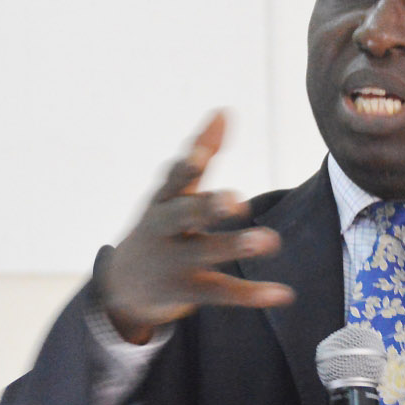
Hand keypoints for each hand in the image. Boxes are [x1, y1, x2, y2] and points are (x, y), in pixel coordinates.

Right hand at [99, 112, 294, 342]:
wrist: (121, 288)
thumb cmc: (159, 227)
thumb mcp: (173, 193)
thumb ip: (201, 155)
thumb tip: (225, 111)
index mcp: (163, 200)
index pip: (174, 180)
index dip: (186, 168)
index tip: (200, 156)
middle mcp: (165, 229)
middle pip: (183, 216)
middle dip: (206, 207)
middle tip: (235, 201)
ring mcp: (173, 262)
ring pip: (206, 253)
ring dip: (236, 245)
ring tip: (271, 240)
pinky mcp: (186, 292)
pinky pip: (221, 292)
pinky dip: (252, 293)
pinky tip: (283, 293)